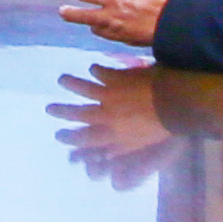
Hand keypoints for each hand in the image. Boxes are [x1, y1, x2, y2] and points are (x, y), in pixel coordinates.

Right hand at [48, 65, 177, 170]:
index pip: (85, 138)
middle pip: (78, 113)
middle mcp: (105, 115)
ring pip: (83, 89)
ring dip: (71, 84)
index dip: (70, 137)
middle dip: (62, 111)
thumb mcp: (138, 144)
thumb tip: (105, 155)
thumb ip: (119, 149)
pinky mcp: (116, 78)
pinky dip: (96, 70)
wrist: (173, 102)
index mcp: (112, 134)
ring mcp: (109, 95)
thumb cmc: (161, 128)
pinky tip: (91, 67)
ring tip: (61, 80)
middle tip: (48, 108)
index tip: (58, 135)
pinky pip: (101, 72)